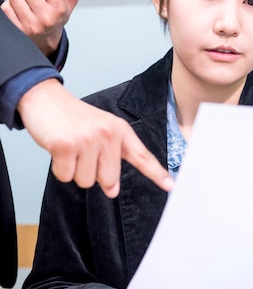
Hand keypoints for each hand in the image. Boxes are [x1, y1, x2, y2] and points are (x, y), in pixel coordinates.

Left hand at [0, 0, 85, 55]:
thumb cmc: (56, 20)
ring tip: (28, 7)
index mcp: (58, 9)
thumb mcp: (68, 3)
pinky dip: (11, 8)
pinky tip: (20, 13)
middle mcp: (45, 18)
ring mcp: (29, 24)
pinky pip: (6, 7)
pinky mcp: (16, 29)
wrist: (45, 42)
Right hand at [17, 79, 173, 197]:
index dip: (157, 173)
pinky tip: (58, 148)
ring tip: (70, 147)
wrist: (45, 98)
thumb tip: (112, 190)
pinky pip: (66, 176)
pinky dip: (59, 168)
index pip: (142, 156)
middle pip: (108, 180)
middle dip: (92, 172)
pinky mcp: (66, 145)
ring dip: (74, 170)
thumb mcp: (100, 132)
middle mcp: (108, 133)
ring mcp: (88, 139)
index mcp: (120, 130)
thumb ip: (111, 160)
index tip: (171, 186)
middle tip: (82, 151)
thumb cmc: (73, 119)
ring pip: (86, 181)